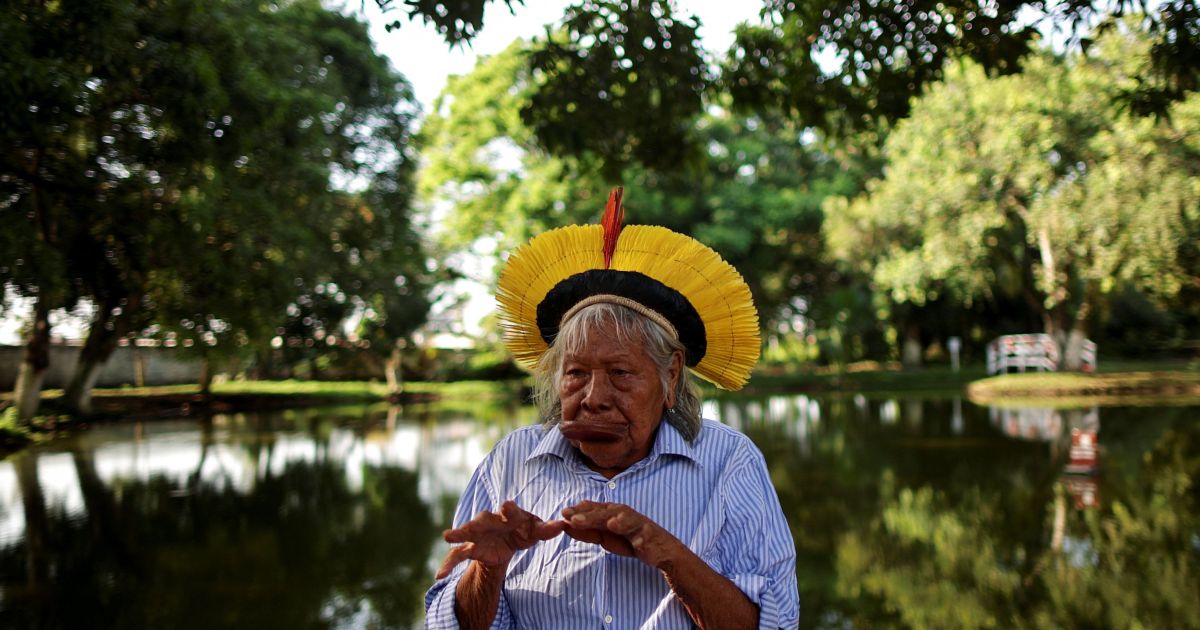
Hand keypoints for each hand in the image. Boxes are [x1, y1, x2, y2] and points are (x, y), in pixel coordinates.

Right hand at [435, 501, 565, 578]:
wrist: (508, 540)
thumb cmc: (524, 530)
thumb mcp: (536, 531)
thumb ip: (547, 529)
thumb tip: (563, 525)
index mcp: (509, 515)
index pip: (510, 510)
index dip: (509, 509)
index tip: (507, 506)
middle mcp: (491, 521)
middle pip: (484, 520)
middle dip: (479, 521)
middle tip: (473, 523)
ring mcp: (478, 534)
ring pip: (467, 532)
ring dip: (458, 534)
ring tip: (447, 536)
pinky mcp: (471, 548)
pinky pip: (457, 556)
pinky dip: (448, 564)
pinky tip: (439, 575)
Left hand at [561, 501, 683, 568]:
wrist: (659, 550)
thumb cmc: (628, 539)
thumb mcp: (604, 536)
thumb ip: (586, 531)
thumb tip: (565, 525)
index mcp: (612, 512)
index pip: (594, 509)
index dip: (579, 511)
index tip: (563, 513)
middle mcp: (625, 515)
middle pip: (607, 513)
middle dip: (592, 515)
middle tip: (575, 519)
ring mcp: (639, 525)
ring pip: (629, 520)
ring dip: (620, 521)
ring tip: (611, 524)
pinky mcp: (652, 537)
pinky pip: (647, 539)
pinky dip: (642, 541)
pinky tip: (638, 544)